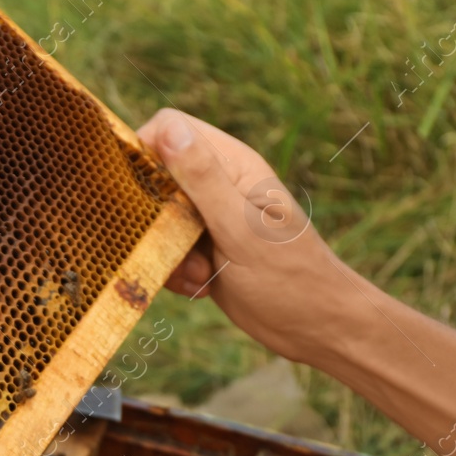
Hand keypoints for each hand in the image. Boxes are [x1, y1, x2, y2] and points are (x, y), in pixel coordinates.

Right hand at [138, 108, 370, 367]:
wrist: (317, 327)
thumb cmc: (290, 278)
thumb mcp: (239, 228)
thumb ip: (202, 179)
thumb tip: (168, 130)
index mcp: (232, 166)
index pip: (170, 128)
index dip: (144, 153)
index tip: (138, 193)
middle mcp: (218, 185)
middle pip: (154, 177)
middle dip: (152, 215)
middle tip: (177, 245)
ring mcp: (209, 217)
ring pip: (155, 218)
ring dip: (164, 250)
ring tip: (199, 273)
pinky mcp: (202, 248)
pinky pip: (165, 249)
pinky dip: (174, 271)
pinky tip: (201, 286)